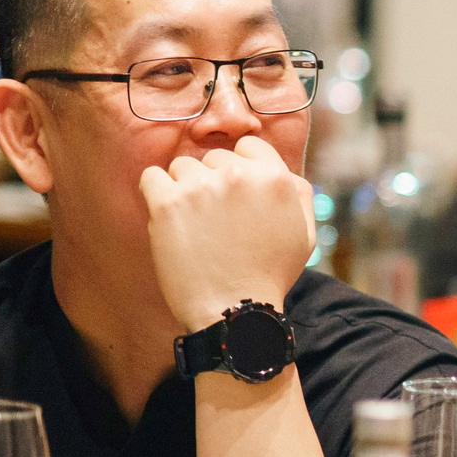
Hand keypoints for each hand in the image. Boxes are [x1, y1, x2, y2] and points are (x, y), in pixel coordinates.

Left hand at [139, 137, 315, 332]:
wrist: (235, 310)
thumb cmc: (269, 274)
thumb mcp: (305, 234)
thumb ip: (298, 194)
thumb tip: (280, 171)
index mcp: (275, 178)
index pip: (249, 146)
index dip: (242, 167)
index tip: (236, 193)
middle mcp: (239, 175)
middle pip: (214, 157)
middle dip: (214, 182)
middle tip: (217, 219)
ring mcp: (201, 187)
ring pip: (183, 167)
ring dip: (186, 189)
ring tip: (195, 224)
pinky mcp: (167, 203)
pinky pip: (151, 177)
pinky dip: (156, 193)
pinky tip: (170, 217)